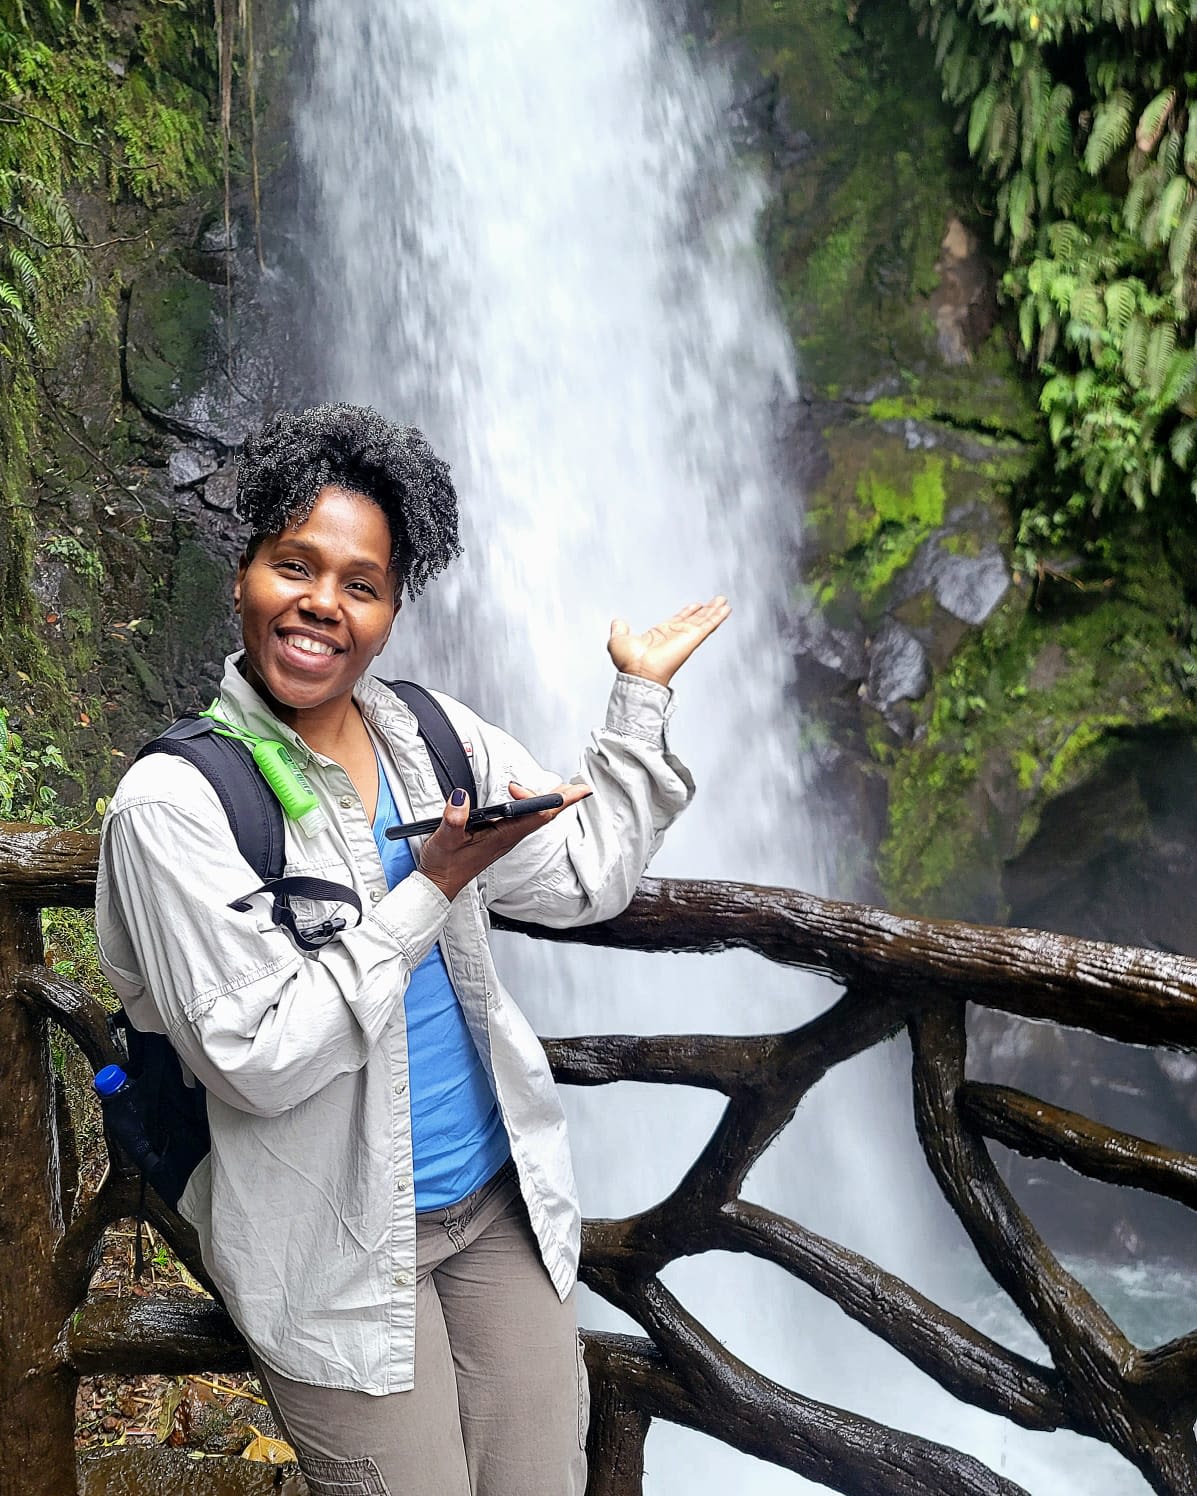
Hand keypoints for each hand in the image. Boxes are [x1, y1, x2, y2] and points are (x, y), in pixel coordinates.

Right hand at [418, 781, 592, 902]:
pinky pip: (522, 820)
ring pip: (533, 817)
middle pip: (542, 815)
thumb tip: (461, 797)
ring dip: (549, 802)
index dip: (554, 800)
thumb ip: (454, 819)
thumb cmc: (443, 867)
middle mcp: (507, 837)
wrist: (438, 886)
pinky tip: (531, 802)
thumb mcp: (445, 841)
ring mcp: (503, 838)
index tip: (572, 791)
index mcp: (502, 837)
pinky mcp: (497, 838)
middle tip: (579, 786)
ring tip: (565, 790)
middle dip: (561, 799)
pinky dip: (532, 808)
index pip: (537, 815)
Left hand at [607, 596, 730, 687]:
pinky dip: (718, 617)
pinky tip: (726, 609)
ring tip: (724, 602)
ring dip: (714, 611)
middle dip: (706, 610)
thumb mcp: (618, 640)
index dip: (688, 612)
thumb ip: (619, 629)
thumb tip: (617, 622)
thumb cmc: (628, 663)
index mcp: (661, 634)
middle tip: (716, 601)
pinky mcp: (692, 638)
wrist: (638, 672)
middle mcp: (675, 636)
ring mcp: (685, 637)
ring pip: (704, 621)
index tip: (696, 605)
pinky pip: (708, 625)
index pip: (678, 620)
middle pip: (695, 619)